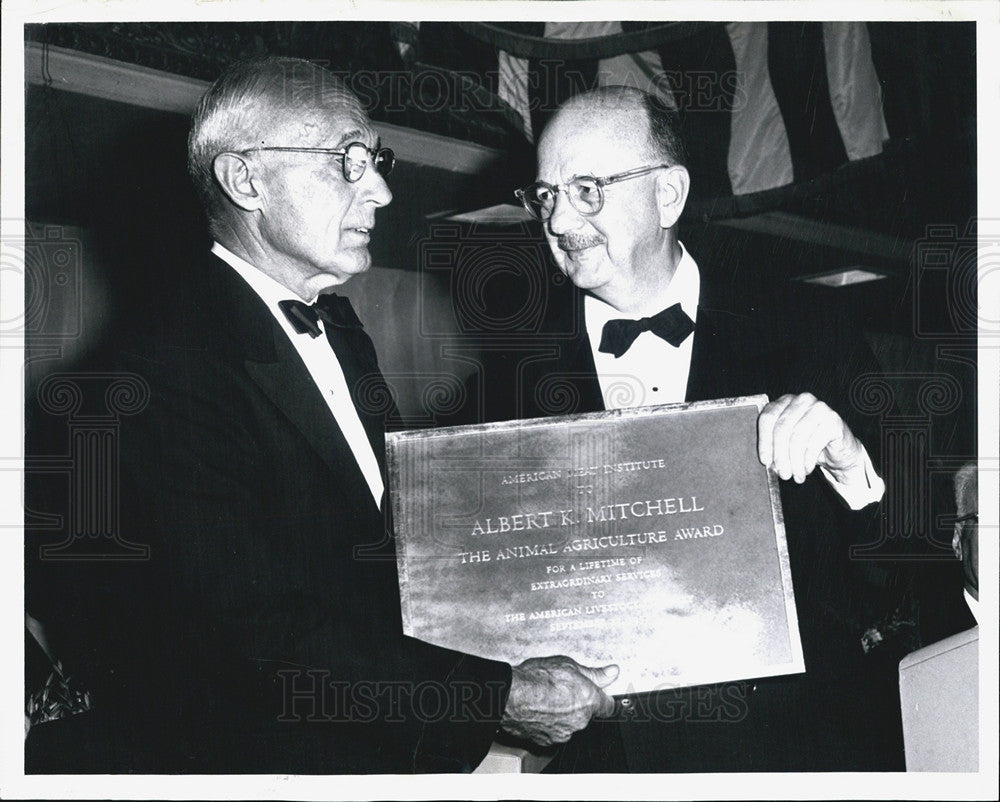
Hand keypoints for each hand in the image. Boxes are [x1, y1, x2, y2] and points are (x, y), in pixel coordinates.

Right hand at [500, 655, 618, 746]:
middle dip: (578, 704)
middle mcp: (580, 721)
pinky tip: (538, 709)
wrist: (511, 696)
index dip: (602, 698)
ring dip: (563, 715)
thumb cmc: (536, 678)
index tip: (596, 693)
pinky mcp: (548, 741)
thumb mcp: (568, 665)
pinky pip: (554, 732)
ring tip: (546, 698)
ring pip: (570, 724)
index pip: (608, 706)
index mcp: (589, 700)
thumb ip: (594, 673)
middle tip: (562, 689)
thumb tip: (612, 672)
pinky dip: (549, 723)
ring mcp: (564, 733)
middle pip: (587, 714)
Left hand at [758, 393, 863, 483]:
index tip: (765, 461)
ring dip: (794, 461)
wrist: (839, 452)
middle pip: (782, 427)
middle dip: (780, 455)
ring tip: (796, 476)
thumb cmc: (808, 447)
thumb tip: (767, 461)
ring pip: (797, 437)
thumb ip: (774, 446)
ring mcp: (819, 407)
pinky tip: (807, 470)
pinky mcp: (833, 420)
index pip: (768, 417)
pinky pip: (814, 443)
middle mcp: (802, 399)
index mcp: (785, 401)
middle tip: (782, 474)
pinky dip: (807, 461)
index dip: (764, 441)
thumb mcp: (787, 444)